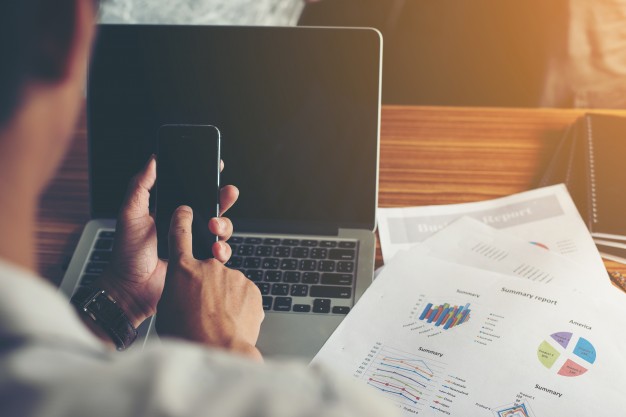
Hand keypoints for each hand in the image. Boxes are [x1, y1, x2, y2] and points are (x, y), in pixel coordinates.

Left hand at [94, 156, 238, 327]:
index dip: (206, 178)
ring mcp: (195, 244)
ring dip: (224, 223)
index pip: (193, 189)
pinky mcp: (202, 262)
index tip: (216, 167)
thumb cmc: (126, 253)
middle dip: (224, 198)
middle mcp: (186, 225)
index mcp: (170, 210)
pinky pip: (221, 253)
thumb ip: (140, 186)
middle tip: (227, 193)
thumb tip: (152, 160)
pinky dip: (223, 250)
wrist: (130, 290)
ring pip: (221, 227)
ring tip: (214, 226)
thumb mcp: (130, 214)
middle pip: (213, 206)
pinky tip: (216, 250)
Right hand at [156, 206, 263, 360]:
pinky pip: (244, 294)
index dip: (182, 220)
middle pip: (209, 266)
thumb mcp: (167, 309)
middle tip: (204, 305)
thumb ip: (177, 289)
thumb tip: (186, 289)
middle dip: (208, 282)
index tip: (185, 211)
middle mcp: (209, 267)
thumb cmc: (188, 336)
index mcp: (183, 270)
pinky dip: (240, 305)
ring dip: (225, 297)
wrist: (219, 352)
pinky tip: (233, 322)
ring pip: (228, 283)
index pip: (180, 234)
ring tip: (219, 321)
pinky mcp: (252, 287)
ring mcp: (233, 276)